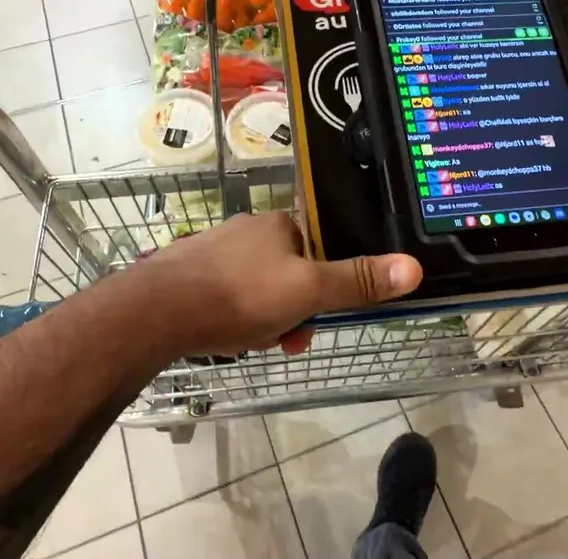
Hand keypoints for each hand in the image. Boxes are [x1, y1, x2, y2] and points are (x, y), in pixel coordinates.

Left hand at [134, 212, 422, 357]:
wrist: (154, 312)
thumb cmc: (237, 297)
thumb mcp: (307, 292)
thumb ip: (357, 281)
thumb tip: (413, 267)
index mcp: (279, 224)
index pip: (321, 251)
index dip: (328, 290)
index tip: (320, 320)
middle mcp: (247, 229)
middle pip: (291, 275)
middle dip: (293, 313)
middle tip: (284, 343)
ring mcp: (214, 251)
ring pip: (259, 291)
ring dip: (264, 322)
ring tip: (250, 344)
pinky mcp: (188, 274)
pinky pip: (227, 299)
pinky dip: (233, 321)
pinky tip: (223, 339)